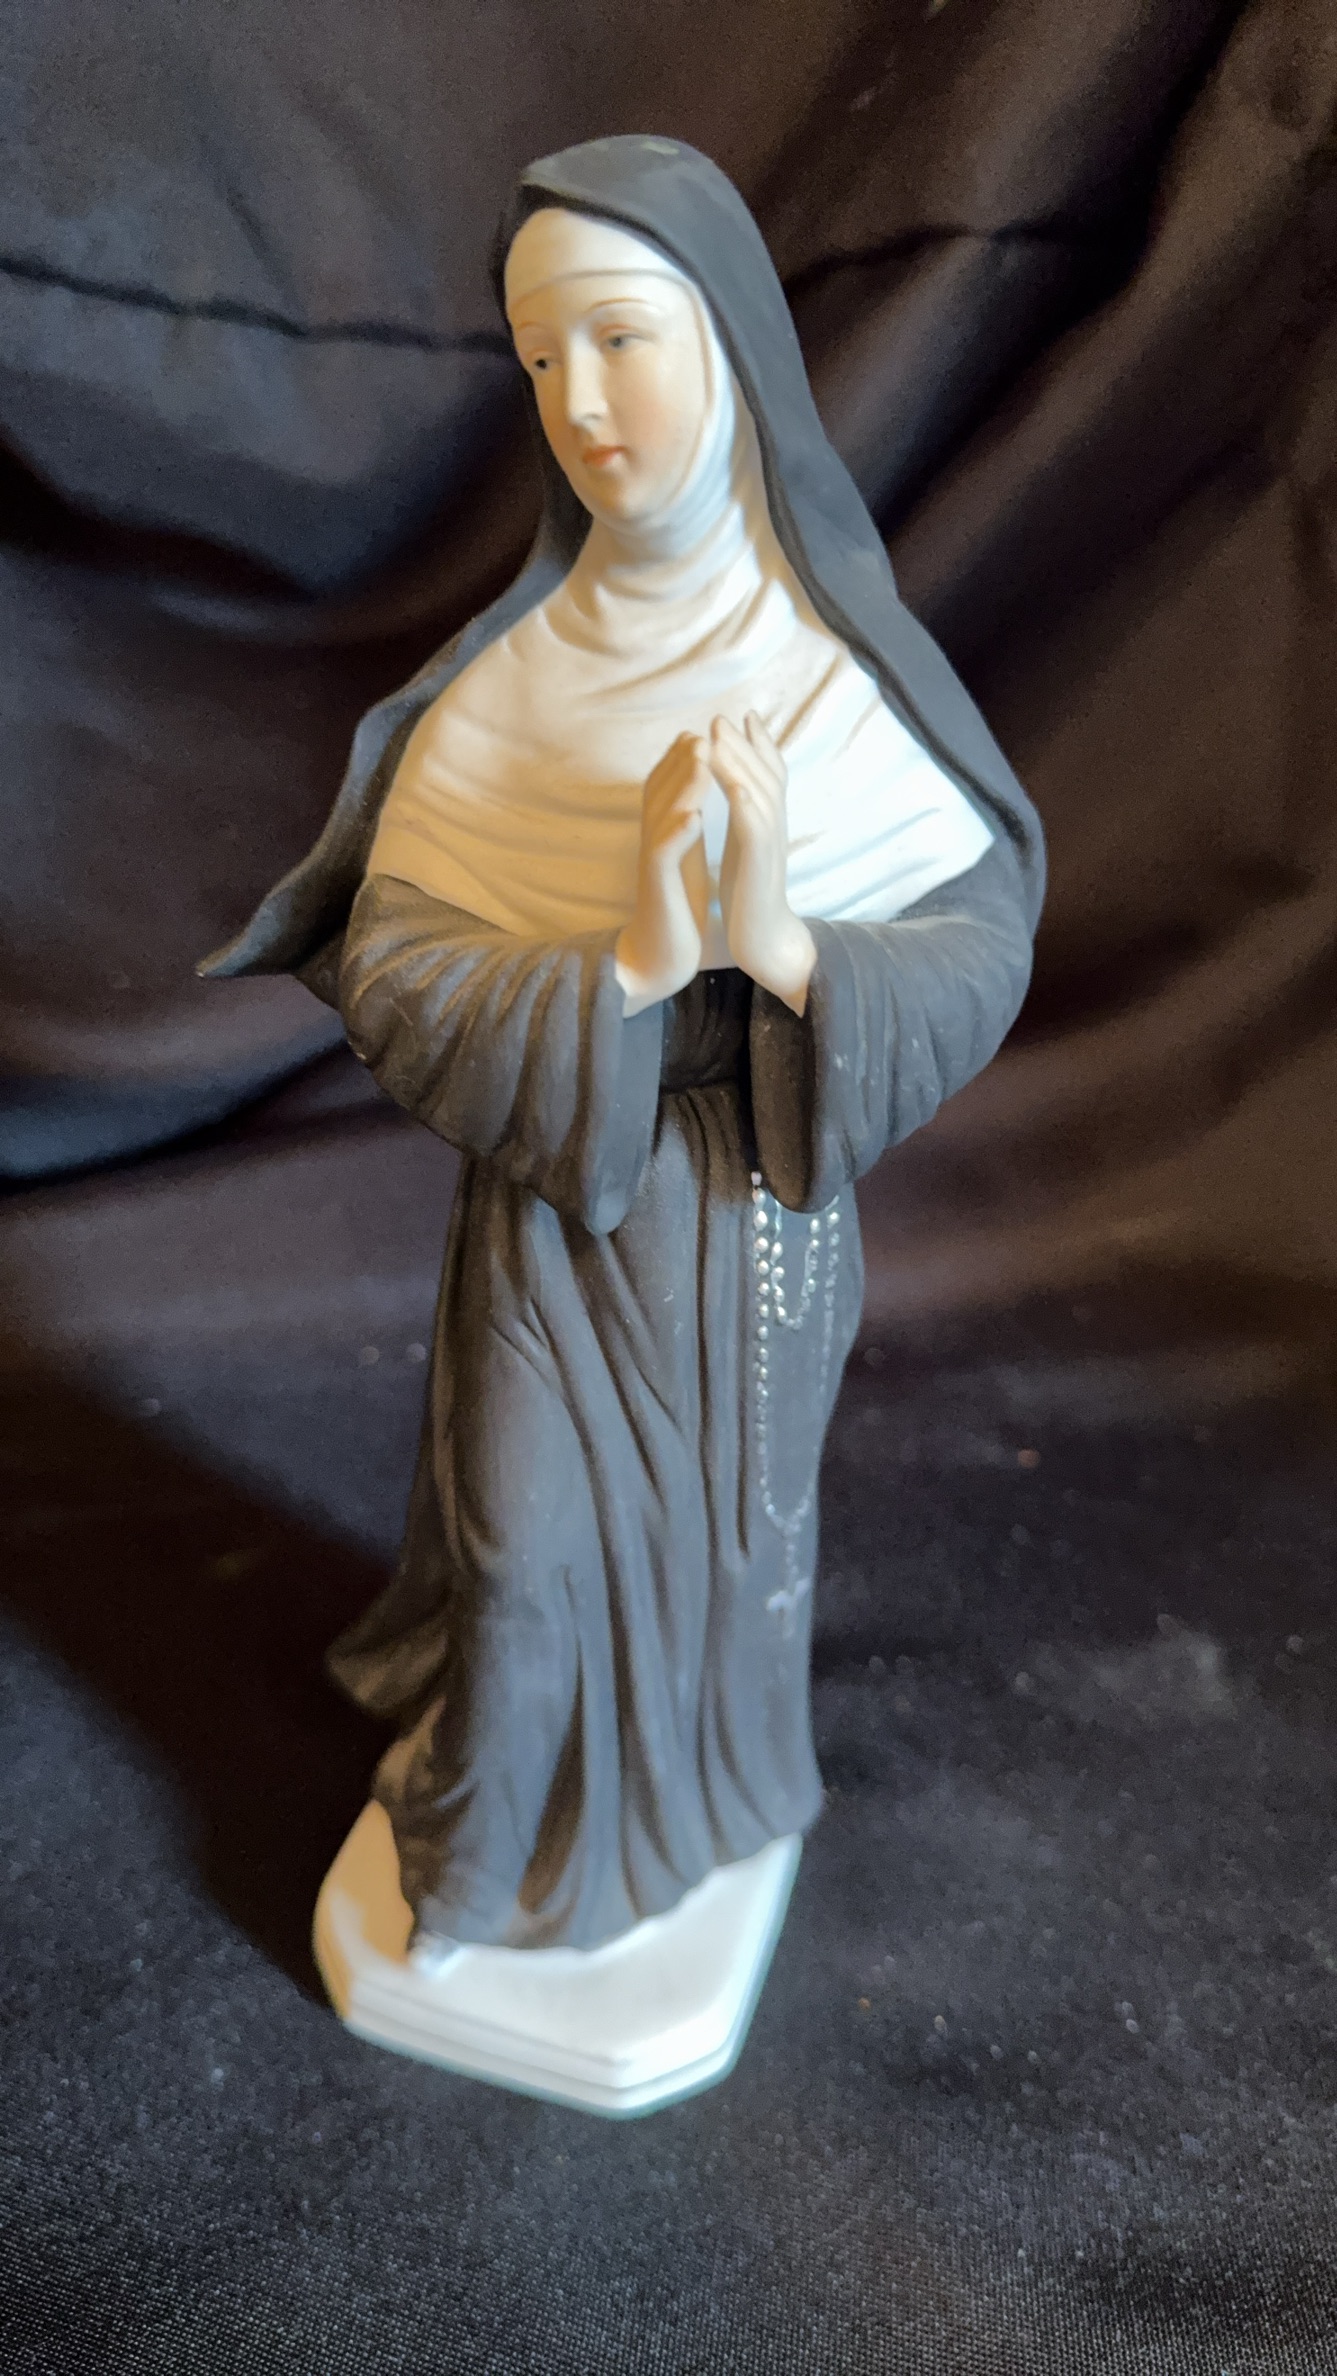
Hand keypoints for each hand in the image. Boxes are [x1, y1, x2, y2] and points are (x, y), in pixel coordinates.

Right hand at [615, 732, 710, 1015]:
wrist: (659, 953)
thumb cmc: (675, 903)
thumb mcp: (684, 855)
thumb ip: (686, 824)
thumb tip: (696, 794)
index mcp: (665, 831)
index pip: (668, 785)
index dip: (684, 758)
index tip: (707, 732)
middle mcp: (654, 839)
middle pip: (661, 790)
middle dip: (682, 760)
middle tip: (703, 733)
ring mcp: (654, 861)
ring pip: (663, 814)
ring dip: (683, 785)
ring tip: (701, 759)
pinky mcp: (658, 886)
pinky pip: (664, 855)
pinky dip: (678, 834)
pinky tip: (693, 818)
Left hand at [713, 713, 814, 1013]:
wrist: (764, 939)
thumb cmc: (752, 895)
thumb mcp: (748, 848)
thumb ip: (747, 819)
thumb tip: (739, 792)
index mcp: (766, 823)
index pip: (768, 774)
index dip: (758, 744)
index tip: (742, 717)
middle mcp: (774, 827)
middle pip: (765, 774)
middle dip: (744, 743)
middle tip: (723, 717)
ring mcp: (770, 844)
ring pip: (759, 793)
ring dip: (739, 762)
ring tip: (719, 737)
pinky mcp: (761, 865)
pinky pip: (755, 827)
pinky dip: (745, 802)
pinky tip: (732, 784)